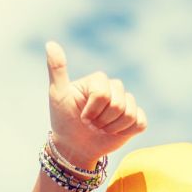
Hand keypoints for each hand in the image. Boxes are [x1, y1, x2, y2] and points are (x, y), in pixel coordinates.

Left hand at [46, 40, 146, 168]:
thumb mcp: (57, 95)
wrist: (74, 147)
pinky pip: (141, 122)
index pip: (103, 93)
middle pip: (118, 104)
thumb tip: (50, 43)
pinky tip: (115, 133)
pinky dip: (127, 131)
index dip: (92, 110)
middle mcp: (113, 88)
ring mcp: (125, 103)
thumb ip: (57, 69)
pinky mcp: (135, 120)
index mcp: (98, 80)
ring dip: (112, 128)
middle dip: (102, 121)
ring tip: (101, 129)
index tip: (81, 116)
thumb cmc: (64, 120)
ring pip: (130, 114)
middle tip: (91, 125)